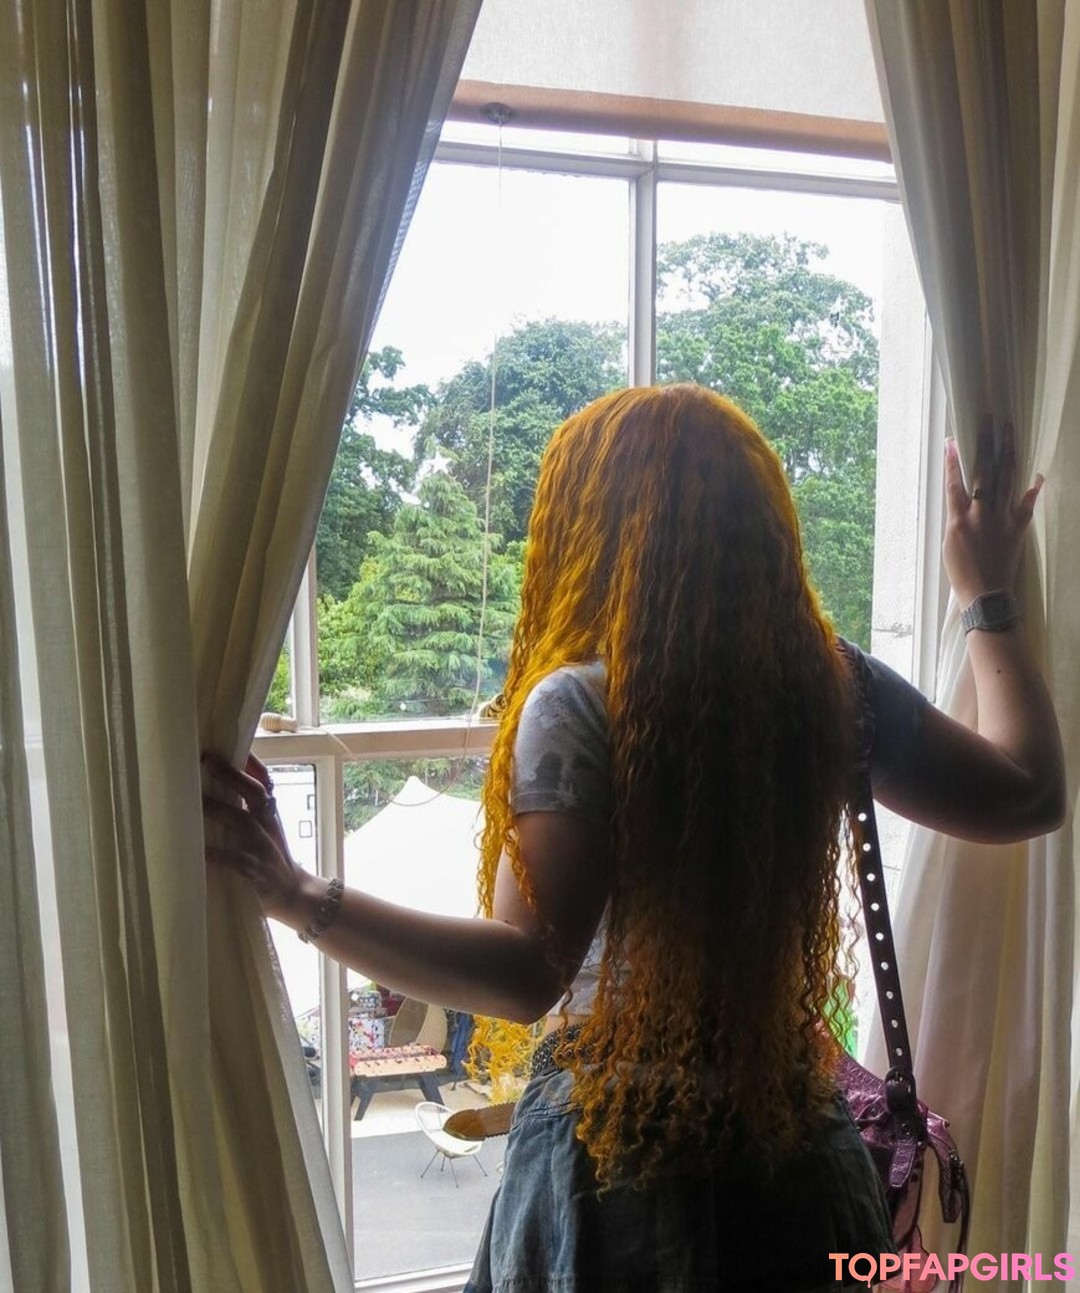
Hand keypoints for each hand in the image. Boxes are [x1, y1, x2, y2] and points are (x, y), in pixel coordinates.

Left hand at [202, 752, 308, 916]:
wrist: (293, 893)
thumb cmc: (271, 856)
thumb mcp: (267, 828)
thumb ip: (249, 808)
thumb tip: (218, 786)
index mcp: (269, 813)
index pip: (263, 780)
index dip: (249, 761)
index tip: (226, 744)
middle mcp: (268, 825)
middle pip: (255, 792)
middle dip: (232, 775)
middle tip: (207, 760)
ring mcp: (263, 847)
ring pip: (243, 821)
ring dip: (219, 808)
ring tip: (195, 800)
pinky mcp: (255, 871)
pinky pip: (234, 859)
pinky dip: (216, 853)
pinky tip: (198, 849)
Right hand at [943, 419, 1041, 606]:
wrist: (985, 595)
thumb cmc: (961, 573)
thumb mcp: (949, 544)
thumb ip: (956, 518)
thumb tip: (960, 500)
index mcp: (959, 519)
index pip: (955, 483)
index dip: (953, 461)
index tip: (952, 440)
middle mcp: (981, 514)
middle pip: (984, 473)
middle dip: (986, 445)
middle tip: (990, 422)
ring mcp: (1001, 520)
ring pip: (1006, 480)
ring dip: (1008, 454)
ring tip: (1009, 434)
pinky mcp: (1017, 530)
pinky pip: (1026, 506)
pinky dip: (1032, 490)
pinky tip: (1037, 475)